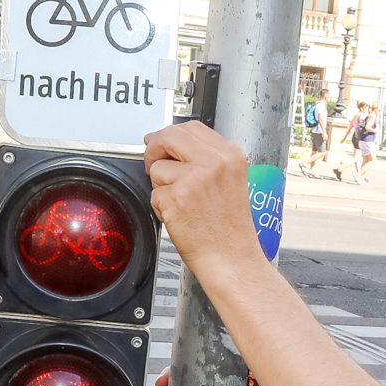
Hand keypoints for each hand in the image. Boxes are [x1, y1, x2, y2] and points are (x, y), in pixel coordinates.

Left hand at [143, 122, 259, 270]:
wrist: (232, 258)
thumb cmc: (230, 228)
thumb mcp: (230, 181)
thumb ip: (204, 159)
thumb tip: (168, 143)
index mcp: (230, 155)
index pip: (191, 127)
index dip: (170, 134)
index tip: (161, 143)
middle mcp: (213, 163)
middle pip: (170, 136)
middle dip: (155, 149)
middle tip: (153, 164)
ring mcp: (194, 180)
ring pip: (158, 168)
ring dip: (161, 186)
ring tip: (182, 204)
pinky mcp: (176, 198)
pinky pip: (154, 194)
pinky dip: (160, 207)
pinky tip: (180, 217)